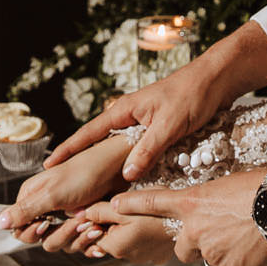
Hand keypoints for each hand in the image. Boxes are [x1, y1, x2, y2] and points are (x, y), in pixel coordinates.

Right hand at [0, 137, 126, 244]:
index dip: (32, 231)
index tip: (47, 222)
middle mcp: (45, 209)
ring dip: (79, 236)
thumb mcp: (52, 194)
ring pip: (61, 244)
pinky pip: (78, 244)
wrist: (117, 170)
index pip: (19, 229)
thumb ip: (24, 212)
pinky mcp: (80, 224)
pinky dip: (90, 241)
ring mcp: (64, 218)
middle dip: (61, 233)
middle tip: (78, 220)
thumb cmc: (85, 174)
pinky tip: (99, 232)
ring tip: (93, 223)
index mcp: (31, 198)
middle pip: (41, 239)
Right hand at [46, 19, 266, 182]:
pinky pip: (137, 148)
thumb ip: (147, 150)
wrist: (217, 79)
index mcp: (124, 111)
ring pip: (119, 148)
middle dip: (82, 162)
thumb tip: (125, 175)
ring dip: (108, 165)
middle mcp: (129, 116)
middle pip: (99, 143)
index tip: (49, 166)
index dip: (68, 151)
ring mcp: (142, 122)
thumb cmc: (192, 94)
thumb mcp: (169, 125)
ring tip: (91, 186)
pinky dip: (131, 162)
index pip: (88, 134)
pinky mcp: (157, 127)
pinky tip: (129, 177)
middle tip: (65, 184)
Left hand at [75, 201, 178, 264]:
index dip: (94, 220)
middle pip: (108, 238)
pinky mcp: (157, 254)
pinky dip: (142, 233)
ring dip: (127, 228)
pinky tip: (150, 221)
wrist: (190, 222)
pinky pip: (142, 243)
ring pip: (125, 240)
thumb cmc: (159, 213)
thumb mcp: (124, 207)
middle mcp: (128, 257)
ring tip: (140, 214)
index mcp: (116, 247)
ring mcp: (144, 257)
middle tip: (124, 209)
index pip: (92, 236)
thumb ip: (99, 211)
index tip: (103, 209)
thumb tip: (80, 214)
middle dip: (111, 224)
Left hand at [110, 170, 266, 265]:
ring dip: (224, 251)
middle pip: (182, 246)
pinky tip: (255, 247)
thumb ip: (208, 206)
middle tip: (223, 232)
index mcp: (192, 202)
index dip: (131, 205)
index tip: (113, 205)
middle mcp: (193, 228)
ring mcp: (209, 251)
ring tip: (248, 234)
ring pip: (210, 257)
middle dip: (196, 243)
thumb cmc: (261, 187)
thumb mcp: (226, 188)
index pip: (152, 202)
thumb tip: (211, 221)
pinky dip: (242, 262)